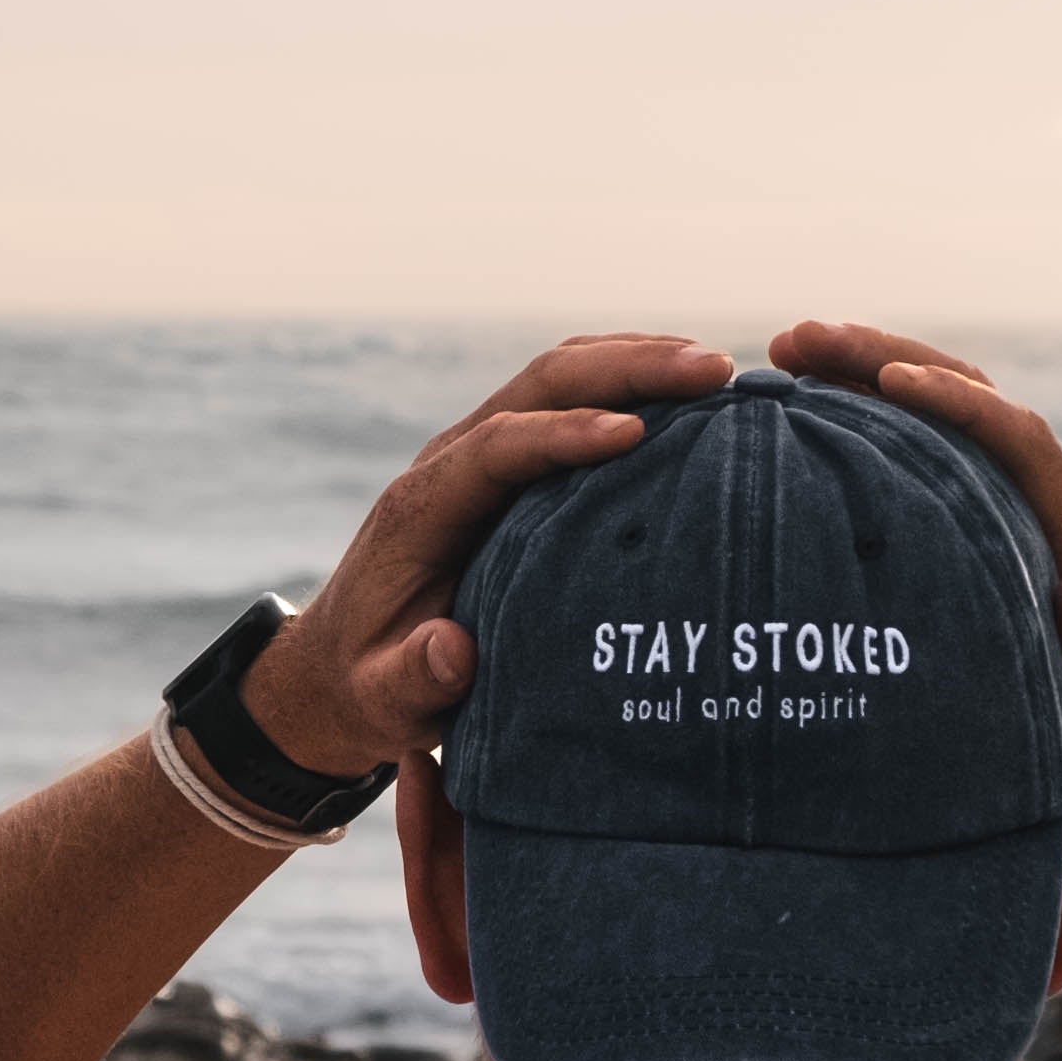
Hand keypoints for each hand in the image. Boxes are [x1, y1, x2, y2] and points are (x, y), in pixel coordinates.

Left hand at [244, 333, 735, 777]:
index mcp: (423, 509)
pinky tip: (692, 396)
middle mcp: (451, 462)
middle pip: (539, 384)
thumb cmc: (374, 684)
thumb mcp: (385, 699)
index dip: (562, 433)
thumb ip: (413, 679)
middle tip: (714, 372)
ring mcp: (481, 452)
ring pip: (559, 377)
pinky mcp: (509, 462)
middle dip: (627, 368)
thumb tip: (453, 649)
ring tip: (719, 371)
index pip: (495, 446)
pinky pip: (571, 400)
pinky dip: (631, 384)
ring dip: (637, 361)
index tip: (633, 432)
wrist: (342, 661)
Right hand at [768, 317, 1061, 825]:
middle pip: (974, 395)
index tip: (888, 382)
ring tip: (789, 353)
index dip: (957, 402)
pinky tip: (812, 413)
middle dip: (888, 356)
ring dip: (872, 370)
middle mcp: (1049, 502)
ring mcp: (1015, 505)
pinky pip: (931, 448)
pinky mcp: (987, 521)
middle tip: (797, 339)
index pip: (1019, 438)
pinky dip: (875, 416)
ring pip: (948, 409)